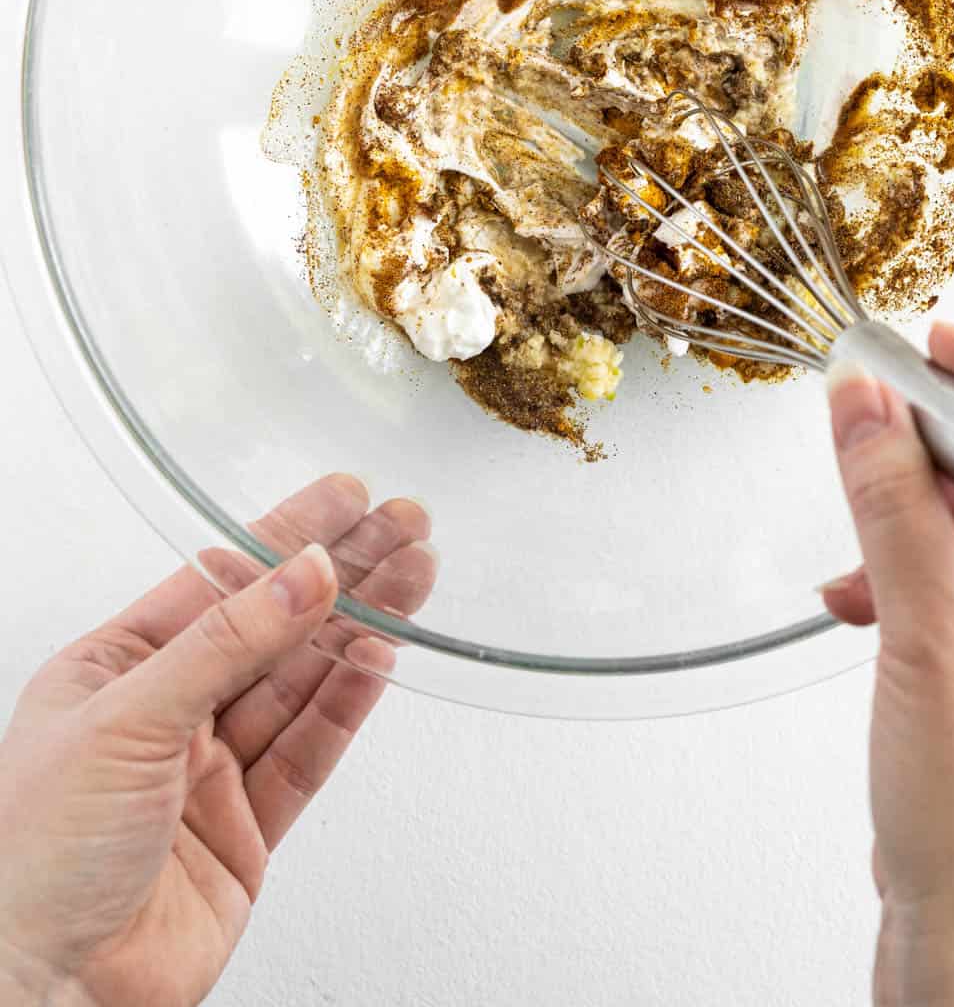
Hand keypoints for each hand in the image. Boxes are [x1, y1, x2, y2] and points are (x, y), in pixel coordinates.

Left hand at [0, 474, 435, 1006]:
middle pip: (272, 626)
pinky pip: (309, 753)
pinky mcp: (245, 832)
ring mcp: (207, 774)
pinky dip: (348, 705)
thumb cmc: (30, 862)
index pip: (219, 580)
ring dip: (360, 629)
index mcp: (113, 669)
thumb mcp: (125, 720)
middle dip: (341, 573)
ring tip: (412, 580)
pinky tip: (378, 659)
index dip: (286, 534)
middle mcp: (163, 715)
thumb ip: (225, 643)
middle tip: (402, 527)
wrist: (43, 994)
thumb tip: (300, 575)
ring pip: (300, 683)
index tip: (343, 498)